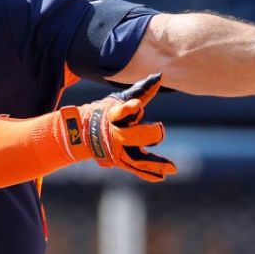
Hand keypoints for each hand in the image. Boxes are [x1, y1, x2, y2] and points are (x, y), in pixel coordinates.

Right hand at [59, 74, 176, 180]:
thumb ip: (142, 90)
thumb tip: (160, 76)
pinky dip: (149, 174)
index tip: (137, 105)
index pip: (120, 112)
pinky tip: (162, 176)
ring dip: (155, 163)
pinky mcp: (119, 161)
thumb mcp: (121, 98)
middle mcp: (114, 134)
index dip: (129, 109)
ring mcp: (116, 150)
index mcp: (113, 115)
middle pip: (132, 136)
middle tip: (159, 129)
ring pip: (137, 158)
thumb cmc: (106, 111)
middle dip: (147, 133)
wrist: (82, 133)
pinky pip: (135, 169)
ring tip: (172, 168)